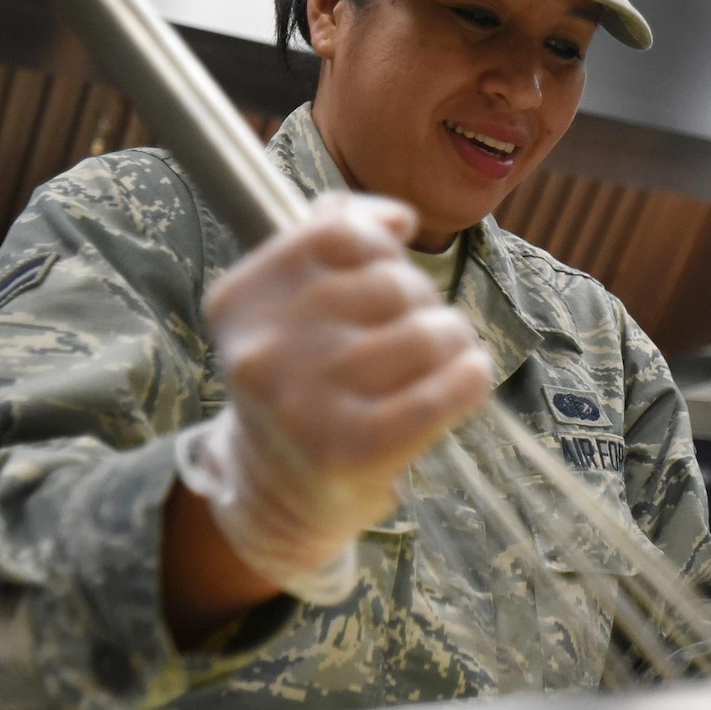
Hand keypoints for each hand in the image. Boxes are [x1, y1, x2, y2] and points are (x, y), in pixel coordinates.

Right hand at [173, 192, 492, 603]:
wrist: (277, 492)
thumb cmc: (302, 380)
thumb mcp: (290, 303)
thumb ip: (332, 235)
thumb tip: (397, 216)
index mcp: (241, 299)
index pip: (339, 232)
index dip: (382, 246)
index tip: (387, 274)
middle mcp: (263, 348)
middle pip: (393, 282)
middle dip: (421, 301)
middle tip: (415, 335)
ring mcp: (305, 402)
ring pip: (426, 331)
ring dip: (453, 340)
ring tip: (444, 360)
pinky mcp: (351, 451)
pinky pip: (441, 392)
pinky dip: (469, 379)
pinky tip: (469, 378)